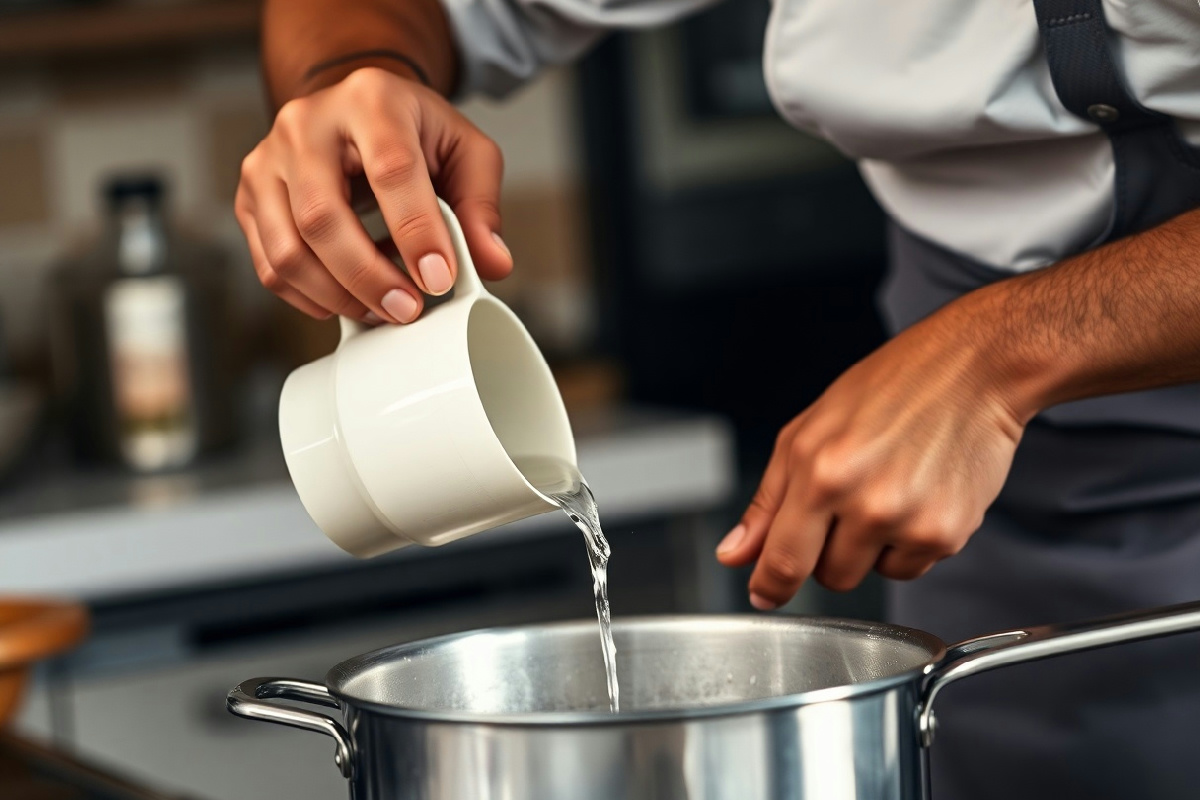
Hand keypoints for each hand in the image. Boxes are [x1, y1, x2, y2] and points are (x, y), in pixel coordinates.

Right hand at [235, 67, 512, 322]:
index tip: (438, 279)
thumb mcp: (464, 150)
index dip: (415, 232)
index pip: (390, 170)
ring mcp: (268, 160)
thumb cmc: (411, 130)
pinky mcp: (250, 197)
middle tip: (407, 309)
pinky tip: (346, 300)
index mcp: (370, 100)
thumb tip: (491, 263)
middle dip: (369, 277)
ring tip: (381, 309)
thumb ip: (481, 206)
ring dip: (338, 295)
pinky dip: (310, 297)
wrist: (354, 109)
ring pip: (288, 249)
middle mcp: (306, 124)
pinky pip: (270, 265)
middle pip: (322, 217)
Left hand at [716, 300, 1026, 608]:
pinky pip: (913, 566)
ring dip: (872, 549)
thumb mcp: (808, 433)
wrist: (972, 370)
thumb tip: (735, 553)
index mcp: (820, 472)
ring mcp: (910, 520)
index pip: (783, 560)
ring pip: (871, 576)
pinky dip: (910, 544)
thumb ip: (768, 501)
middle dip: (828, 552)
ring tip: (888, 490)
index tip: (765, 594)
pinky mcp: (949, 532)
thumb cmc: (889, 389)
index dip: (769, 586)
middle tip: (847, 503)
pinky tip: (918, 495)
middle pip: (828, 578)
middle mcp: (865, 501)